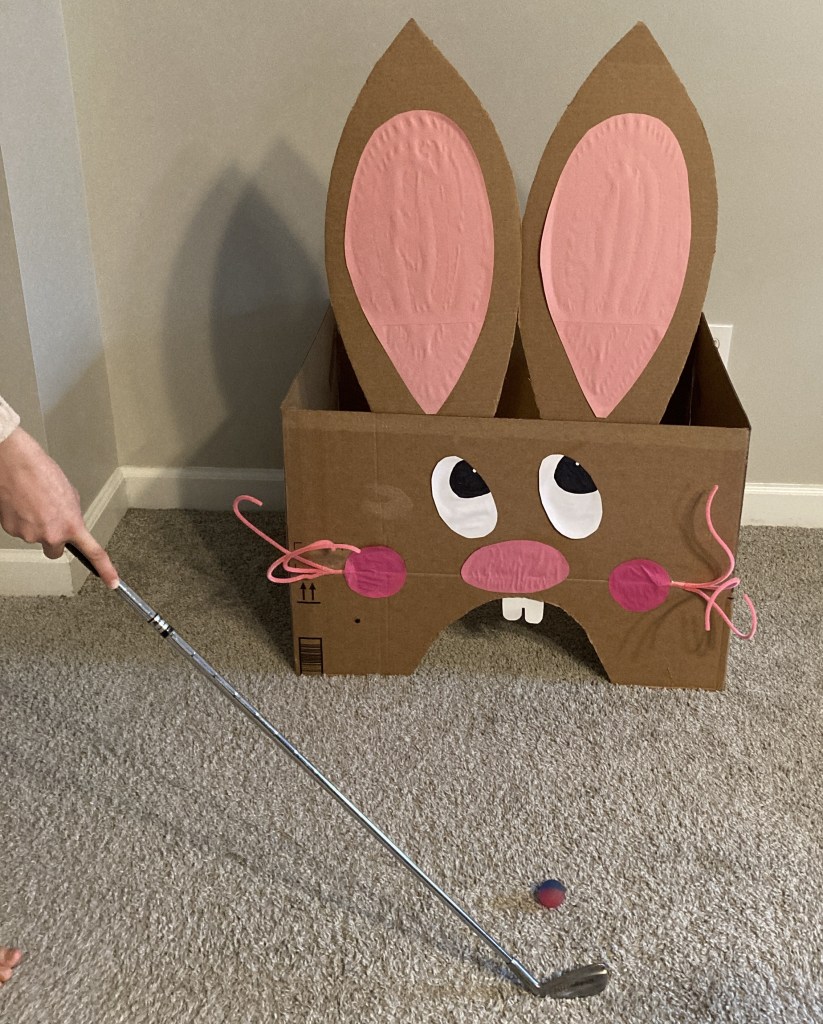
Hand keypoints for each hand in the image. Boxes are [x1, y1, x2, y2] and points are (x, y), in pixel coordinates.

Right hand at [0, 428, 118, 587]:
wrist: (15, 464)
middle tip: (50, 520)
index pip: (93, 553)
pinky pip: (20, 530)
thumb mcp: (70, 495)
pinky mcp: (11, 530)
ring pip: (36, 538)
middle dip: (54, 539)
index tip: (112, 582)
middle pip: (55, 550)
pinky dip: (21, 520)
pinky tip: (22, 504)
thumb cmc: (42, 473)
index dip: (105, 569)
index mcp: (71, 525)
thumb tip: (69, 523)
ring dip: (36, 525)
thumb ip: (72, 515)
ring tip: (33, 502)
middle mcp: (51, 534)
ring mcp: (30, 534)